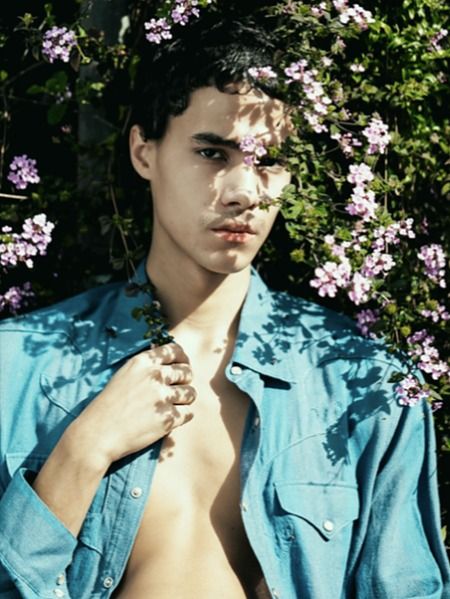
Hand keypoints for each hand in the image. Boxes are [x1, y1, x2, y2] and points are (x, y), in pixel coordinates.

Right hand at [72, 342, 195, 466]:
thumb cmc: (108, 406)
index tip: (182, 366)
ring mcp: (162, 397)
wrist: (97, 434)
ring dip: (184, 400)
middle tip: (176, 391)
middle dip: (184, 381)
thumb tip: (168, 357)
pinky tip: (169, 419)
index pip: (175, 351)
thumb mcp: (124, 375)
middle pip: (187, 372)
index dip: (182, 359)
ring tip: (172, 406)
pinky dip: (181, 417)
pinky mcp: (167, 418)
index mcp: (143, 362)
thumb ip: (146, 366)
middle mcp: (155, 376)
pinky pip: (188, 413)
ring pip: (191, 393)